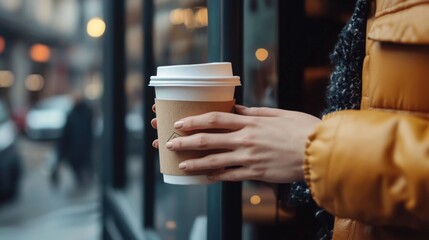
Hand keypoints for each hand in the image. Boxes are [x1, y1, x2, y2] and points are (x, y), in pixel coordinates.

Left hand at [157, 105, 319, 182]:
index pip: (215, 119)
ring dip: (195, 162)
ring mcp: (250, 157)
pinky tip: (206, 177)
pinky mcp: (257, 172)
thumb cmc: (302, 129)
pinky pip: (231, 175)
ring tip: (180, 165)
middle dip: (186, 142)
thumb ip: (254, 112)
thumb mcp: (278, 114)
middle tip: (169, 144)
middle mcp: (246, 139)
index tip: (179, 123)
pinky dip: (217, 176)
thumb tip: (235, 108)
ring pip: (215, 160)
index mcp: (251, 122)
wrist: (320, 151)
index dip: (194, 120)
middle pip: (209, 139)